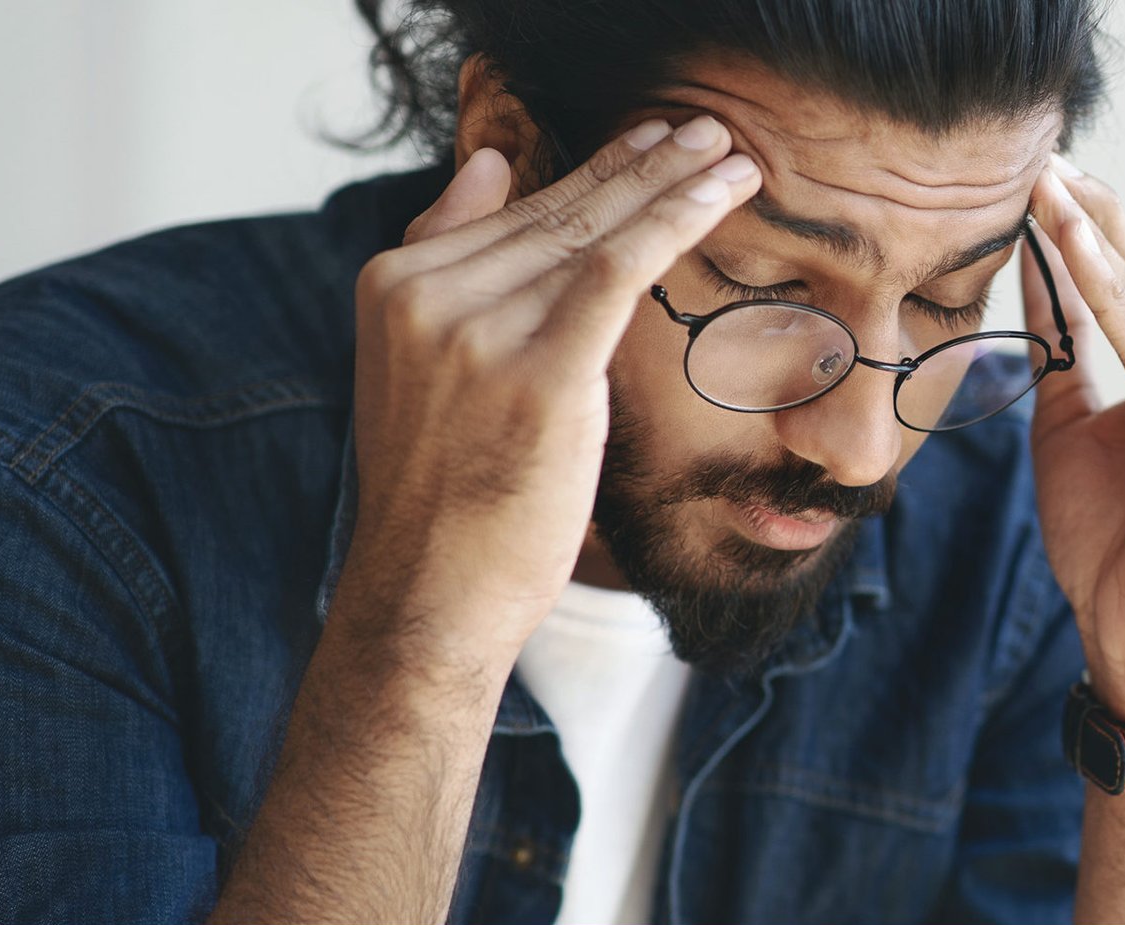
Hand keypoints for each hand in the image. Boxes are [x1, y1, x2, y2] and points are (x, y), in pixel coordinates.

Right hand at [337, 117, 760, 677]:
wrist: (429, 594)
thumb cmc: (446, 495)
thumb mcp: (423, 366)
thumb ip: (450, 262)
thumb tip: (491, 164)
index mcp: (395, 285)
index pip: (515, 212)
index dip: (594, 171)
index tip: (653, 142)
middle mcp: (428, 295)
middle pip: (559, 213)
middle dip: (642, 165)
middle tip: (704, 131)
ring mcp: (477, 330)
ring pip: (594, 232)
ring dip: (673, 185)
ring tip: (729, 154)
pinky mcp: (538, 372)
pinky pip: (618, 270)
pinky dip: (675, 222)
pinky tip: (721, 194)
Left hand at [1022, 158, 1124, 729]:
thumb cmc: (1120, 554)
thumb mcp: (1072, 430)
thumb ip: (1064, 350)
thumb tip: (1036, 269)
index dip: (1095, 229)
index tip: (1043, 175)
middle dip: (1094, 217)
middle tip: (1041, 155)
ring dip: (1095, 243)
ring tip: (1045, 185)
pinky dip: (1108, 295)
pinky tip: (1068, 246)